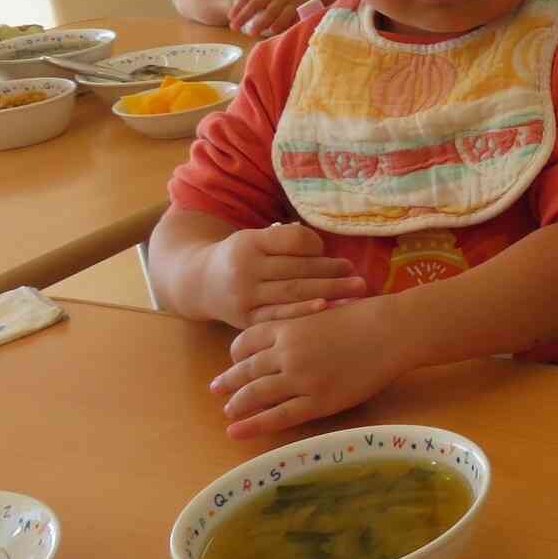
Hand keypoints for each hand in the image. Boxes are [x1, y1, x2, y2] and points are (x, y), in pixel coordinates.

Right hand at [206, 221, 368, 327]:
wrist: (199, 283)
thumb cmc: (242, 258)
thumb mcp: (255, 239)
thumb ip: (286, 241)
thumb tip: (323, 250)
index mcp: (249, 242)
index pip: (292, 240)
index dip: (317, 247)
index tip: (335, 254)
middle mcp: (244, 268)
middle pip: (297, 270)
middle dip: (332, 273)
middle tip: (359, 278)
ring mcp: (244, 296)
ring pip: (292, 293)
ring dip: (329, 292)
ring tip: (355, 292)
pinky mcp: (244, 319)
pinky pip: (279, 316)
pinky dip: (305, 312)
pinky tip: (327, 309)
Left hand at [213, 296, 407, 438]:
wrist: (392, 331)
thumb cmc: (366, 315)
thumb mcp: (323, 310)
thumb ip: (301, 323)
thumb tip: (290, 333)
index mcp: (286, 328)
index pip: (245, 343)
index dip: (235, 355)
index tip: (233, 362)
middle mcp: (286, 353)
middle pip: (245, 370)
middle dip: (228, 381)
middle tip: (216, 390)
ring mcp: (301, 379)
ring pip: (255, 394)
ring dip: (237, 403)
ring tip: (228, 411)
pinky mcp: (318, 401)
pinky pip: (278, 416)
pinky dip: (253, 425)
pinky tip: (236, 431)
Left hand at [228, 0, 340, 36]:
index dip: (238, 7)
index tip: (230, 17)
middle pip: (256, 3)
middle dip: (244, 16)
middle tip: (234, 28)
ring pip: (271, 11)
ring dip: (260, 23)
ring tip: (250, 32)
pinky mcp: (299, 3)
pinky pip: (287, 16)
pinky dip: (280, 23)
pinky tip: (272, 30)